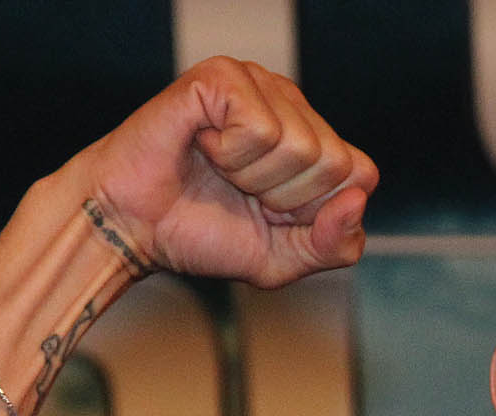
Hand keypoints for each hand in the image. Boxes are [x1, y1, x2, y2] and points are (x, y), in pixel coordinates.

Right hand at [71, 57, 378, 287]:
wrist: (134, 227)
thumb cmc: (204, 234)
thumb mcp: (285, 259)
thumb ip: (336, 244)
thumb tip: (357, 202)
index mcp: (315, 139)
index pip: (362, 175)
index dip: (317, 210)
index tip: (272, 213)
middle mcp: (292, 103)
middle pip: (334, 163)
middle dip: (285, 197)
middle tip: (240, 191)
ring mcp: (258, 83)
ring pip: (299, 146)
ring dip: (252, 177)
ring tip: (218, 169)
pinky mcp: (222, 76)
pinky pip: (259, 128)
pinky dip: (228, 154)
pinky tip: (203, 145)